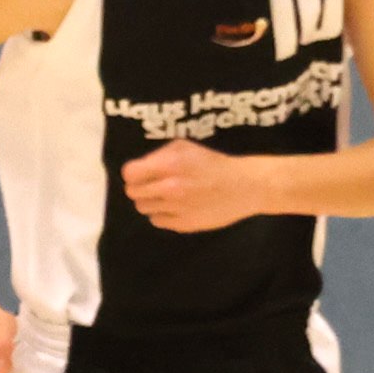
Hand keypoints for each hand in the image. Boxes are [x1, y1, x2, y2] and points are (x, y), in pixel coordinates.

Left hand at [123, 138, 285, 233]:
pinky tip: (175, 207)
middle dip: (140, 187)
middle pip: (133, 193)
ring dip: (151, 201)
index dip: (133, 173)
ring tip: (165, 196)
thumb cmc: (214, 163)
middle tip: (152, 185)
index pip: (130, 174)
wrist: (244, 187)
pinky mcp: (184, 225)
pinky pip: (157, 221)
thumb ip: (160, 155)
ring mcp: (176, 208)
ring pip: (143, 208)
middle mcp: (169, 187)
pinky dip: (162, 214)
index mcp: (169, 165)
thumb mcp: (186, 147)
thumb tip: (142, 166)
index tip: (140, 173)